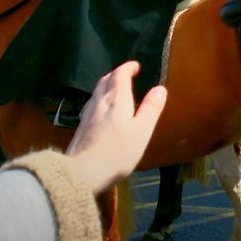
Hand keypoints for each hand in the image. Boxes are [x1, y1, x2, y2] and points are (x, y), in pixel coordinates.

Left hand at [65, 61, 166, 192]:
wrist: (81, 173)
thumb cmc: (117, 152)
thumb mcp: (142, 131)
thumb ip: (151, 108)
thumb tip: (159, 88)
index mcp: (116, 100)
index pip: (119, 75)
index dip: (127, 68)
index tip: (136, 66)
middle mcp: (99, 102)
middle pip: (105, 80)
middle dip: (116, 74)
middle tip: (126, 76)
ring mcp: (87, 115)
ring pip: (96, 92)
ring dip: (107, 86)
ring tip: (116, 90)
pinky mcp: (81, 128)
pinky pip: (92, 105)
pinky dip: (100, 99)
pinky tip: (102, 111)